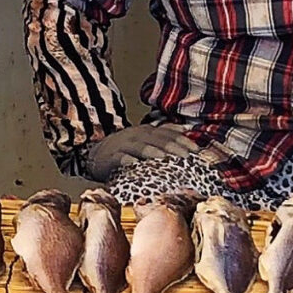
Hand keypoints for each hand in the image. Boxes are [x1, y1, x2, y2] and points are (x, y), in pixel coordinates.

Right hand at [78, 122, 203, 180]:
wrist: (96, 155)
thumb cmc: (126, 149)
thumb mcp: (145, 138)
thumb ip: (164, 133)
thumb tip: (185, 127)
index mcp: (147, 131)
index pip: (168, 133)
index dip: (182, 140)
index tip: (196, 150)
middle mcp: (136, 135)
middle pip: (156, 139)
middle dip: (172, 146)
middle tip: (185, 156)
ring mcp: (122, 145)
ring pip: (139, 146)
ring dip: (152, 151)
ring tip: (164, 158)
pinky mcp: (110, 157)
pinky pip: (118, 158)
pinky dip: (125, 160)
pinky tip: (133, 164)